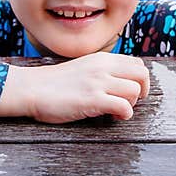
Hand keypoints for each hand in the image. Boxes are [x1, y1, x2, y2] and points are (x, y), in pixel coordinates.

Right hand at [0, 52, 149, 122]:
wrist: (32, 88)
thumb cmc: (55, 83)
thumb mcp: (84, 67)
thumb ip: (102, 70)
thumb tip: (121, 81)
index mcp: (102, 59)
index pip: (137, 63)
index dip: (138, 80)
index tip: (127, 91)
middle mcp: (103, 67)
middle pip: (142, 74)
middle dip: (142, 91)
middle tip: (129, 102)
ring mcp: (98, 83)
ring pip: (135, 91)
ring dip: (130, 104)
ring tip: (115, 110)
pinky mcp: (92, 100)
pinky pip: (124, 107)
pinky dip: (123, 115)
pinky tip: (111, 116)